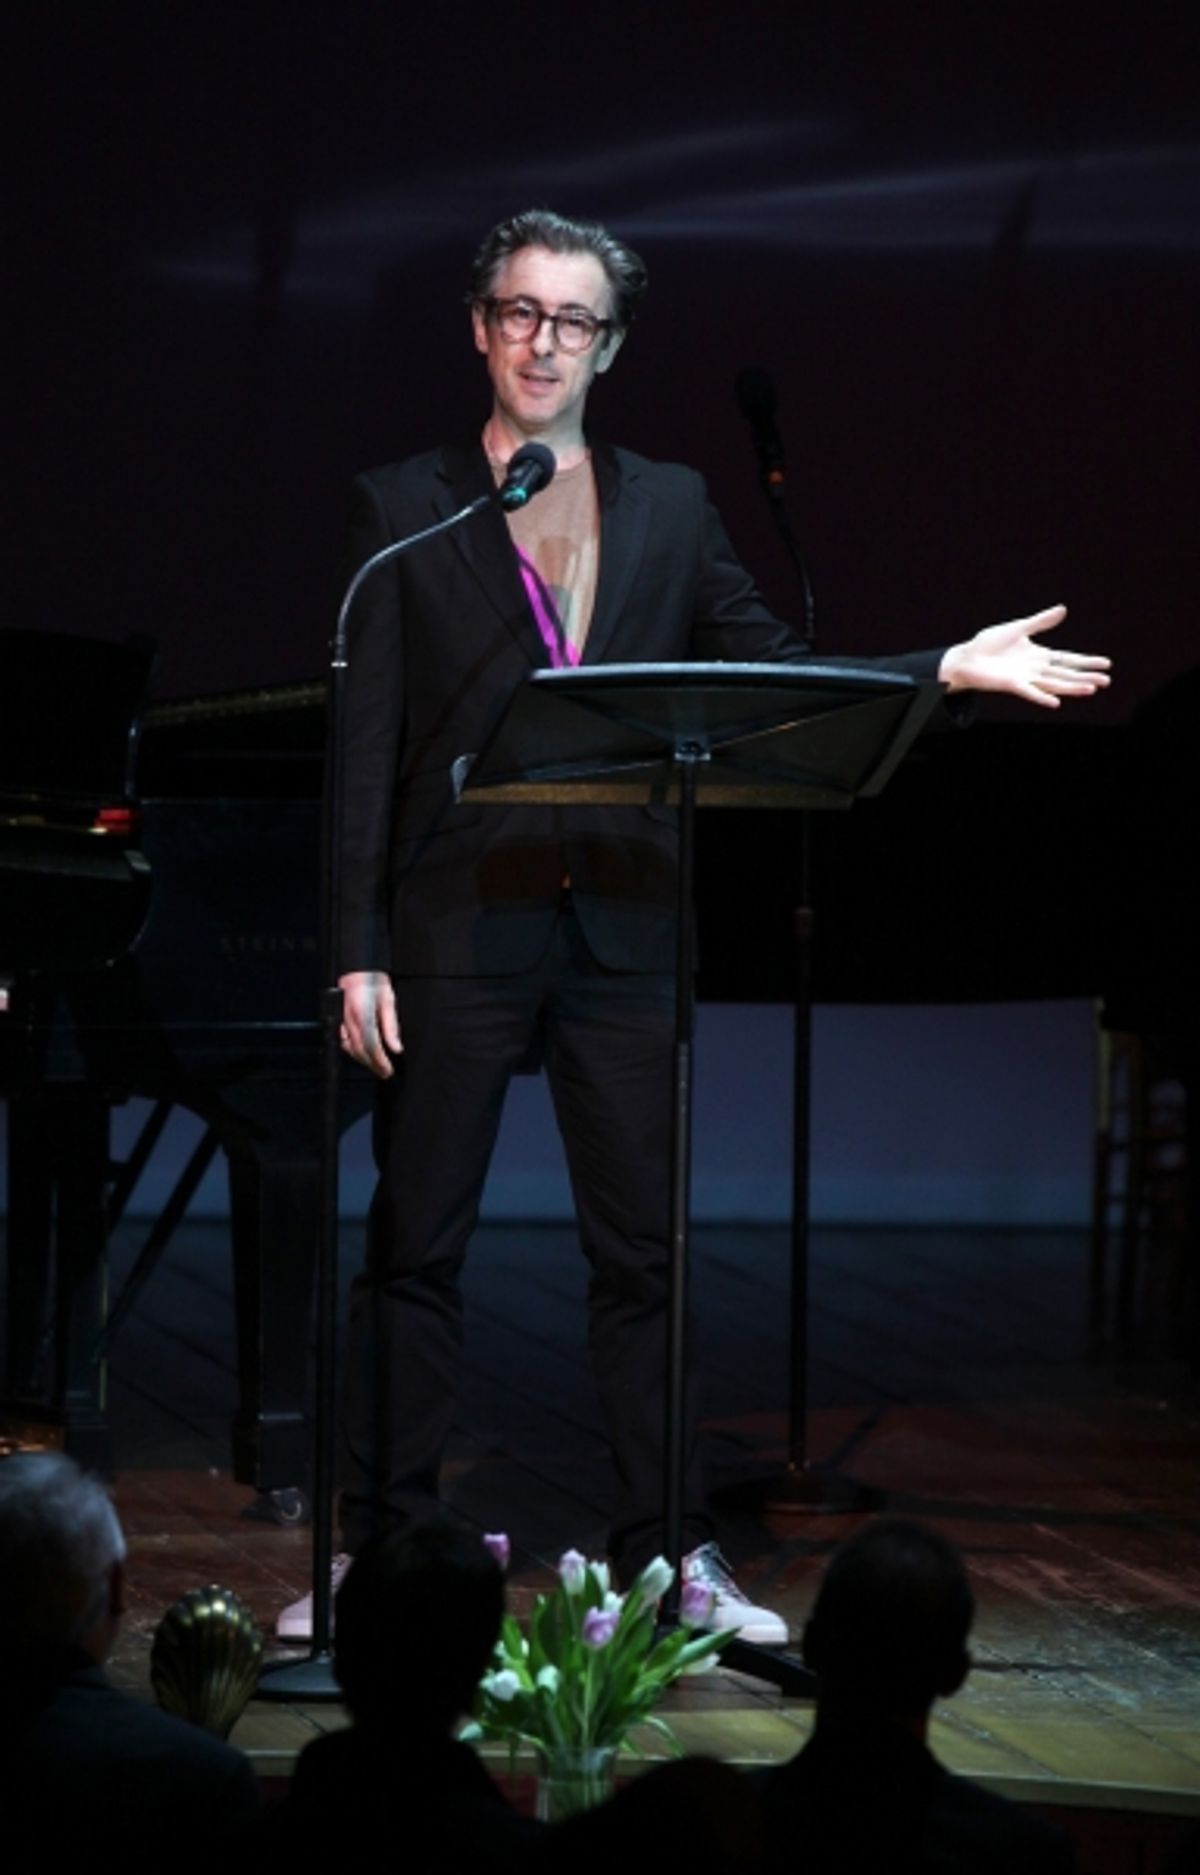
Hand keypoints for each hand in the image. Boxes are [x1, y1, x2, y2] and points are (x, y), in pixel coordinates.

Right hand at [339, 970, 400, 1077]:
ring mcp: (343, 1021)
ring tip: (376, 1067)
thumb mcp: (388, 1001)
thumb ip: (391, 1027)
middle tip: (385, 1073)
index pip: (371, 1046)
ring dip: (363, 1060)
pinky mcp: (340, 1020)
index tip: (388, 1069)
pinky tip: (361, 1054)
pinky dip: (353, 1051)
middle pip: (360, 1051)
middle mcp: (350, 1021)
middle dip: (373, 1065)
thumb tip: (396, 1047)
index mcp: (363, 1016)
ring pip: (350, 1048)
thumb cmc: (373, 982)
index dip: (380, 1061)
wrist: (357, 970)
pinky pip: (344, 1041)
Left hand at [938, 605, 1111, 708]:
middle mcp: (1035, 669)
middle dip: (1085, 676)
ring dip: (1072, 688)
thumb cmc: (989, 644)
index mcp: (1038, 655)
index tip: (1106, 663)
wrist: (967, 657)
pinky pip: (1030, 692)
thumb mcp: (1018, 628)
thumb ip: (1040, 622)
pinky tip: (1057, 703)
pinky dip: (1042, 698)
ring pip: (1054, 684)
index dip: (1086, 661)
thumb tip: (1063, 609)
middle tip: (1107, 681)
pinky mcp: (1012, 685)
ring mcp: (1025, 678)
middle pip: (1065, 674)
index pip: (1067, 659)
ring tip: (1091, 689)